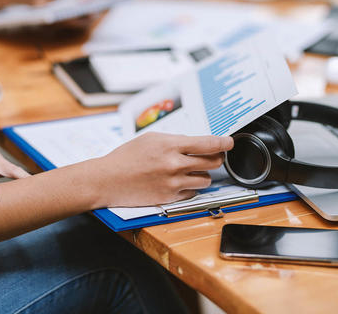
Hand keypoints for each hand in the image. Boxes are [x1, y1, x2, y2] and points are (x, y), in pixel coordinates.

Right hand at [95, 132, 233, 206]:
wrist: (108, 180)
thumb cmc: (126, 157)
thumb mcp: (150, 139)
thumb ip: (174, 141)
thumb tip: (195, 143)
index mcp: (170, 145)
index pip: (207, 143)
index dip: (223, 142)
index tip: (229, 142)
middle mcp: (174, 164)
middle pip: (212, 162)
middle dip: (216, 158)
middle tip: (214, 156)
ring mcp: (173, 183)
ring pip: (205, 180)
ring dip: (202, 175)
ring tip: (190, 171)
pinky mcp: (170, 198)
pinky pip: (192, 193)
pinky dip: (190, 188)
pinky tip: (179, 183)